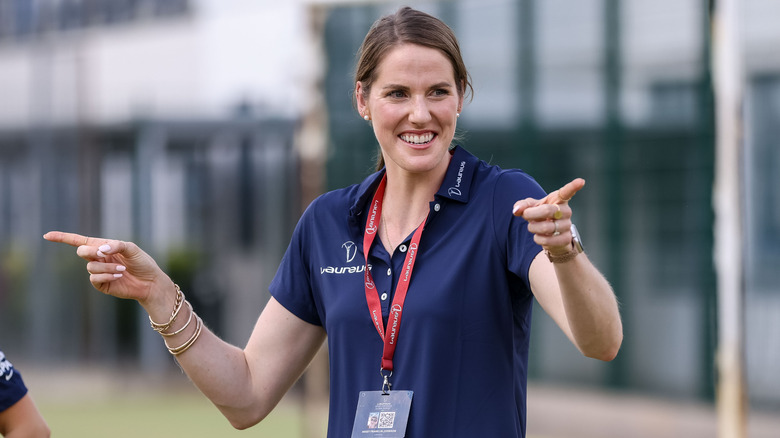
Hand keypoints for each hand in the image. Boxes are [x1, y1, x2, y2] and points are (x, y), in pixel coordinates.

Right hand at [43, 231, 167, 303]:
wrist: (150, 282)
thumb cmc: (142, 263)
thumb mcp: (131, 249)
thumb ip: (115, 245)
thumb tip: (99, 249)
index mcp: (103, 246)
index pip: (79, 241)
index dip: (63, 238)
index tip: (47, 236)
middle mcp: (98, 258)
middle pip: (82, 251)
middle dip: (90, 251)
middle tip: (104, 253)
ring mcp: (99, 272)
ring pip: (90, 266)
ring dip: (106, 266)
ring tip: (122, 268)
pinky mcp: (101, 284)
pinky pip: (94, 278)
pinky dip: (106, 274)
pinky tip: (119, 274)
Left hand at [512, 178, 584, 254]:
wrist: (550, 235)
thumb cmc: (540, 216)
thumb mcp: (531, 207)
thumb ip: (523, 205)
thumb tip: (517, 210)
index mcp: (559, 200)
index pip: (567, 192)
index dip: (573, 186)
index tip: (581, 181)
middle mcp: (566, 211)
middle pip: (547, 211)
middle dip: (531, 214)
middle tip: (526, 215)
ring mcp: (567, 225)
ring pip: (546, 227)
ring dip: (533, 227)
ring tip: (532, 227)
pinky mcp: (565, 239)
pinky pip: (548, 240)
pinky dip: (538, 239)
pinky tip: (539, 236)